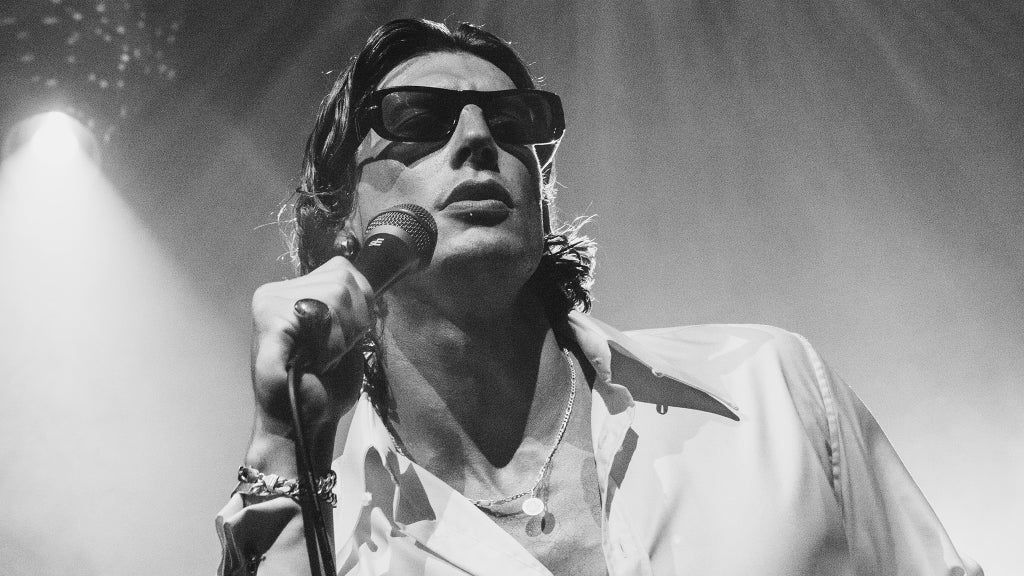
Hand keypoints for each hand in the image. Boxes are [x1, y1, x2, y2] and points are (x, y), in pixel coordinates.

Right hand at [247, 256, 375, 472]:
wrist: (306, 423)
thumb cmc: (326, 383)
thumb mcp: (347, 331)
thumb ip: (350, 299)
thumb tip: (357, 266)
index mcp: (290, 289)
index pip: (343, 270)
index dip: (360, 304)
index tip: (348, 336)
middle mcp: (273, 293)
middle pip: (342, 283)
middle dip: (352, 324)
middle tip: (332, 353)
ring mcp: (267, 311)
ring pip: (334, 299)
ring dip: (341, 339)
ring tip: (323, 359)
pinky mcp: (267, 335)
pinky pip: (316, 322)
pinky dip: (328, 346)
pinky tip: (317, 364)